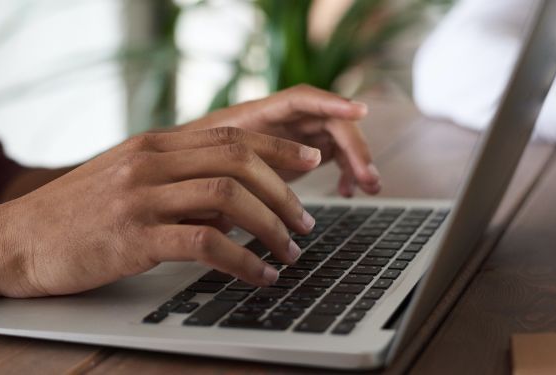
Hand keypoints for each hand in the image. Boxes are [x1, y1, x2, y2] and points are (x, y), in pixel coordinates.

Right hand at [0, 127, 320, 296]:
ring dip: (270, 226)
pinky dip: (242, 261)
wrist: (12, 240)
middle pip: (239, 161)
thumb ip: (176, 184)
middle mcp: (149, 162)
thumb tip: (232, 204)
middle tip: (305, 221)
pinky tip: (259, 276)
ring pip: (228, 197)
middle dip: (284, 191)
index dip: (278, 146)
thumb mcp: (125, 183)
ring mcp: (140, 197)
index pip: (230, 135)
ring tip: (289, 251)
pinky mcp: (132, 237)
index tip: (310, 161)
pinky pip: (205, 244)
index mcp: (151, 145)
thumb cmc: (72, 217)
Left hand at [180, 84, 380, 196]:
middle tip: (368, 177)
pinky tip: (348, 192)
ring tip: (369, 187)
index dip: (332, 102)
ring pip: (337, 139)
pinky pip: (333, 155)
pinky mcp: (300, 153)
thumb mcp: (209, 164)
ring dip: (357, 160)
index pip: (302, 99)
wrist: (186, 168)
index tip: (360, 111)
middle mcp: (283, 118)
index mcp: (260, 113)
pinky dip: (344, 171)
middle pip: (330, 121)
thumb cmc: (193, 161)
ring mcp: (294, 134)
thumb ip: (233, 168)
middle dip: (354, 147)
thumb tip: (262, 183)